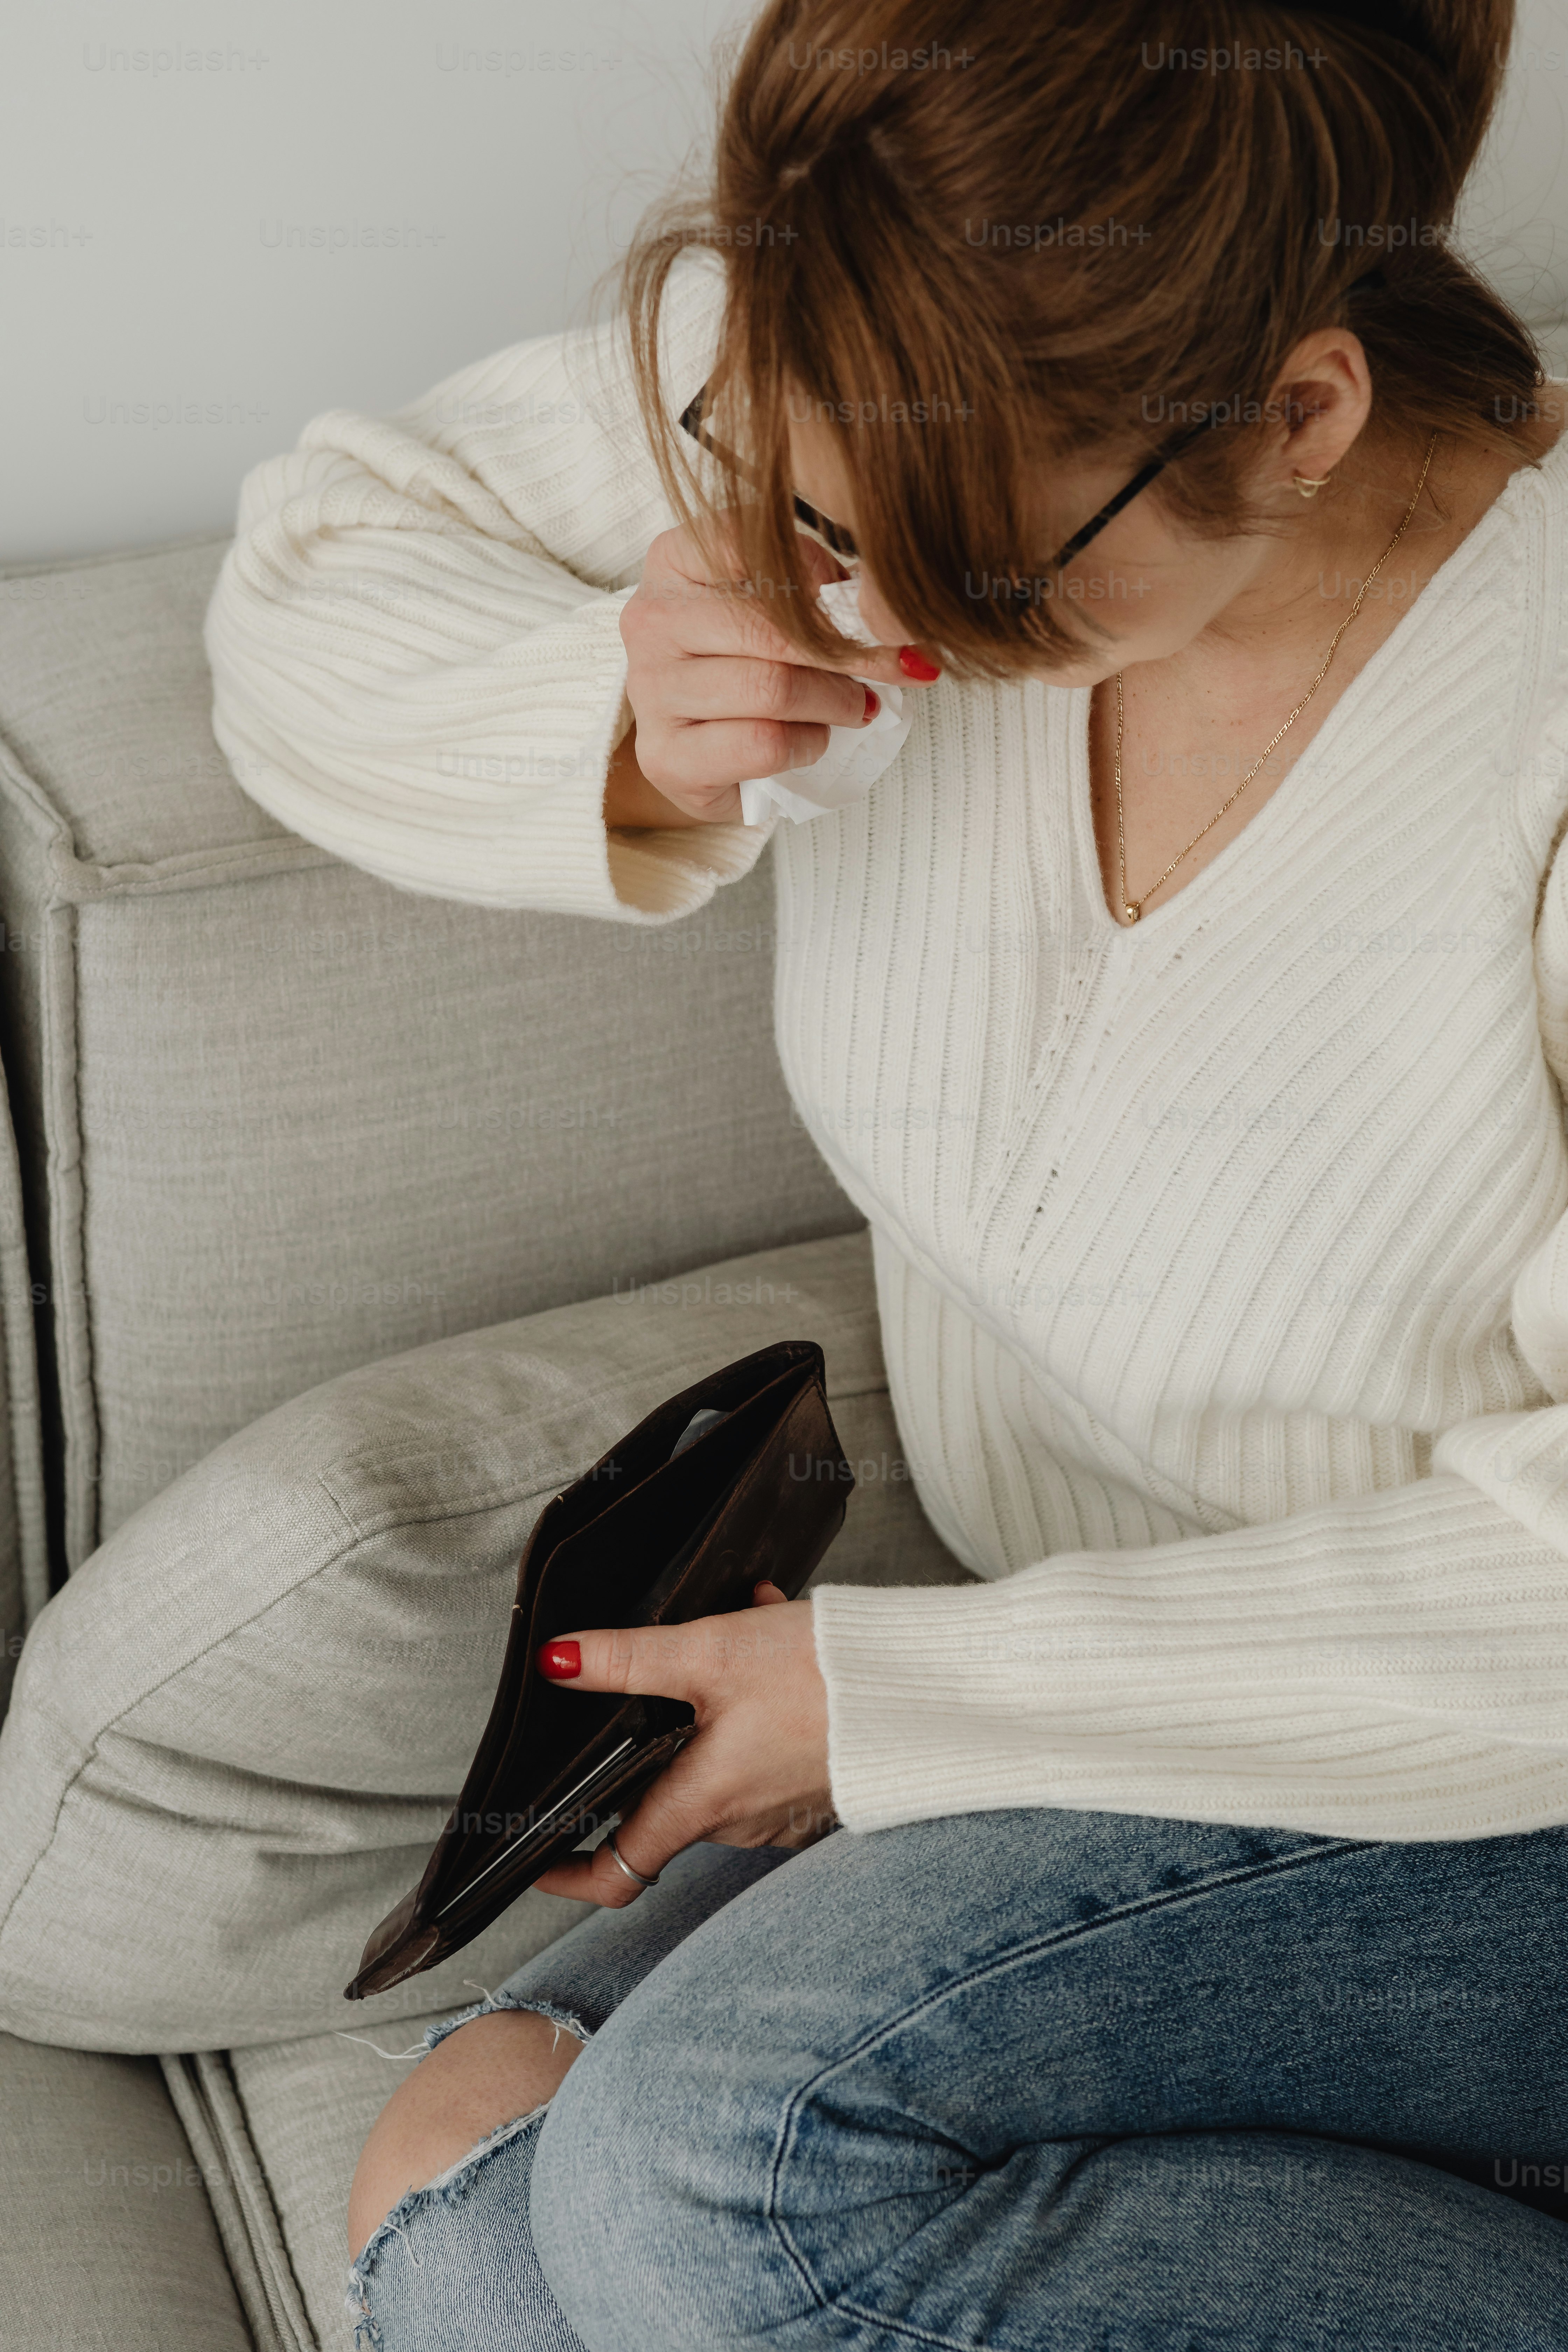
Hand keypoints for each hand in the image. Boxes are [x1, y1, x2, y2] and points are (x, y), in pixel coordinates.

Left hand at [529, 1581, 835, 1906]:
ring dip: (710, 1704)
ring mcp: (778, 1810)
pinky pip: (759, 1752)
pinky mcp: (811, 1788)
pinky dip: (753, 1705)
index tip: (533, 1854)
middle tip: (661, 1666)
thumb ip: (629, 1659)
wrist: (928, 1687)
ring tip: (735, 1632)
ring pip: (714, 1761)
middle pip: (662, 1795)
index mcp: (701, 1804)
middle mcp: (737, 1822)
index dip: (566, 1871)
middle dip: (654, 1731)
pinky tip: (773, 1642)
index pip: (616, 1872)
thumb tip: (559, 1660)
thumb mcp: (711, 1651)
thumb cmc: (823, 1678)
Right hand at [606, 517, 939, 827]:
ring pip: (770, 689)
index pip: (750, 544)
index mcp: (672, 561)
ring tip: (859, 706)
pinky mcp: (666, 757)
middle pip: (771, 628)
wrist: (699, 752)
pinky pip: (761, 744)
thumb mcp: (773, 604)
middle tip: (892, 666)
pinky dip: (806, 743)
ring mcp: (651, 690)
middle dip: (847, 652)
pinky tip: (815, 739)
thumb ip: (814, 585)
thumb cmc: (744, 663)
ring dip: (834, 702)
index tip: (861, 602)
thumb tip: (884, 601)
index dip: (819, 574)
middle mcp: (651, 620)